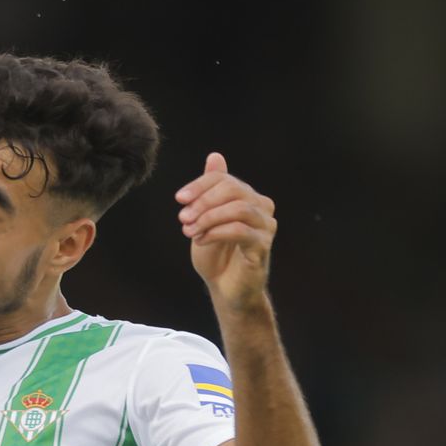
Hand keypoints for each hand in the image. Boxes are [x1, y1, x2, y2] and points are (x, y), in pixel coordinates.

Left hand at [177, 153, 276, 315]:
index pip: (224, 179)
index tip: (179, 199)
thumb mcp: (205, 219)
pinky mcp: (263, 246)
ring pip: (238, 209)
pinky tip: (201, 240)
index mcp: (248, 197)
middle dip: (203, 202)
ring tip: (190, 231)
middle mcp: (262, 207)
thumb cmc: (216, 255)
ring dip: (208, 218)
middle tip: (183, 218)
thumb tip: (215, 156)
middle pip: (232, 190)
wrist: (225, 289)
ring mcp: (266, 226)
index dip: (200, 185)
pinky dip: (216, 233)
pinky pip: (240, 230)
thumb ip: (210, 191)